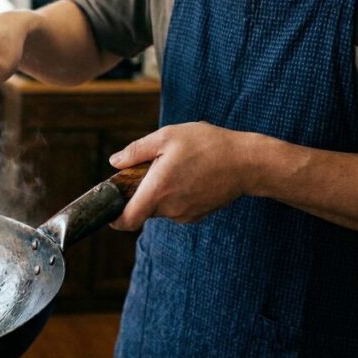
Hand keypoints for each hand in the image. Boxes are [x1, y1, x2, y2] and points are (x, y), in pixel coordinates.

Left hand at [109, 122, 255, 229]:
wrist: (248, 162)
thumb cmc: (208, 145)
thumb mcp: (167, 136)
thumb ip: (136, 151)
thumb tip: (115, 162)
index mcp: (157, 191)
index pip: (127, 220)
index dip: (114, 218)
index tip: (110, 209)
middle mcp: (169, 209)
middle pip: (142, 208)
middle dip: (140, 192)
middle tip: (152, 168)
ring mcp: (185, 214)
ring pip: (160, 207)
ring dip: (160, 192)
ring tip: (178, 167)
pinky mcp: (197, 215)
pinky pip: (176, 207)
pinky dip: (176, 195)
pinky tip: (190, 176)